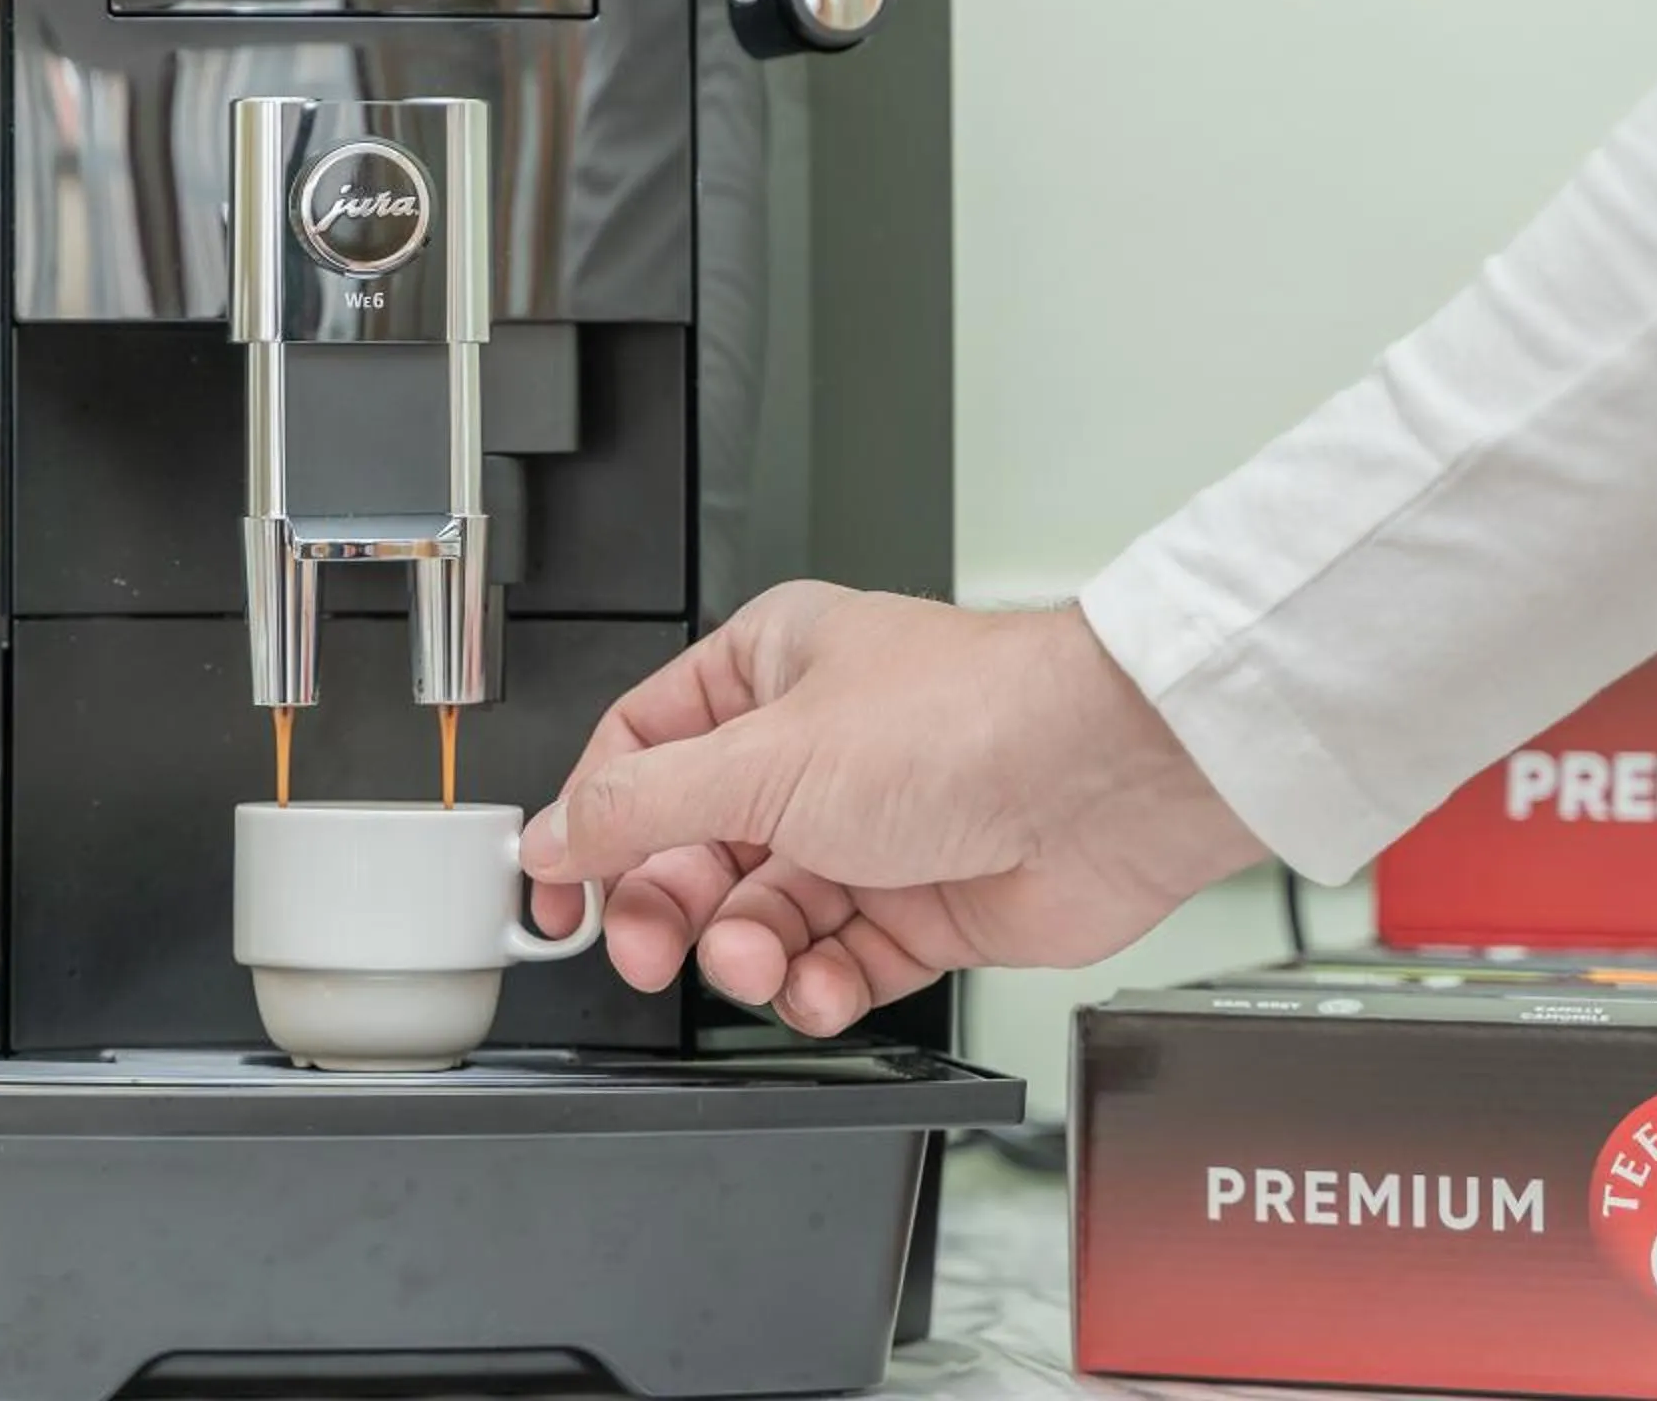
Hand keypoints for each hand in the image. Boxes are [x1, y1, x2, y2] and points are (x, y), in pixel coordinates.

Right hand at [521, 582, 1264, 1035]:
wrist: (1104, 784)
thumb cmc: (965, 722)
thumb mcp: (763, 761)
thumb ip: (639, 807)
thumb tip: (552, 833)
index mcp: (766, 670)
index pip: (640, 753)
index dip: (590, 826)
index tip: (557, 896)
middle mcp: (813, 746)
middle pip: (693, 848)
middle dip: (670, 906)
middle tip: (650, 948)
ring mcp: (868, 829)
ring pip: (761, 914)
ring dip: (750, 951)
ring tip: (766, 958)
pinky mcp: (919, 905)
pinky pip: (834, 963)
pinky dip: (818, 986)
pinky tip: (821, 985)